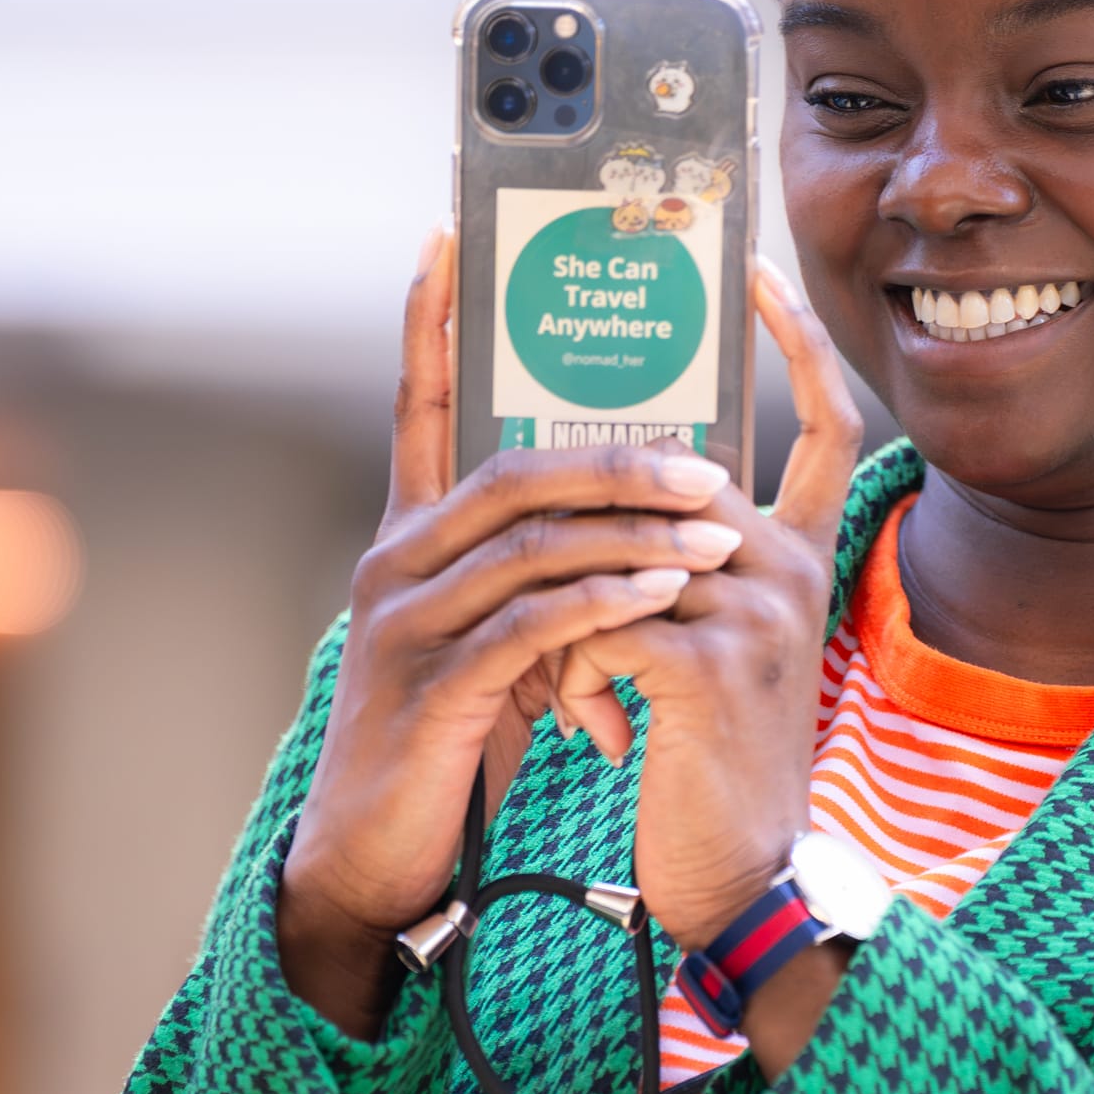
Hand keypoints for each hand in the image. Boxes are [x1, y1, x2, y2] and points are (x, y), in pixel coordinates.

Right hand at [277, 229, 747, 1035]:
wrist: (374, 858)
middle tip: (710, 457)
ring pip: (530, 540)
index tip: (442, 235)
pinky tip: (667, 588)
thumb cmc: (446, 742)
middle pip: (511, 471)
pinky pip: (530, 622)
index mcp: (409, 540)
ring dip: (634, 527)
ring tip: (718, 522)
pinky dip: (606, 599)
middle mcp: (396, 563)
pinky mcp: (431, 688)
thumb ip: (538, 578)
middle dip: (618, 457)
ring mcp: (406, 623)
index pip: (418, 409)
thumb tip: (633, 526)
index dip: (428, 324)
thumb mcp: (492, 641)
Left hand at [552, 260, 862, 954]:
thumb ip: (686, 572)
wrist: (741, 884)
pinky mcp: (710, 663)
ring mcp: (759, 609)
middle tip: (567, 633)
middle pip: (667, 484)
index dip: (797, 343)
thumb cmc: (708, 768)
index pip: (825, 422)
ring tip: (575, 698)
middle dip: (585, 538)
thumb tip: (611, 498)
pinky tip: (601, 735)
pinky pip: (599, 620)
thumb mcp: (711, 648)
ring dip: (567, 625)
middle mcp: (791, 566)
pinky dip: (576, 676)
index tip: (756, 270)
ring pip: (613, 554)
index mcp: (798, 556)